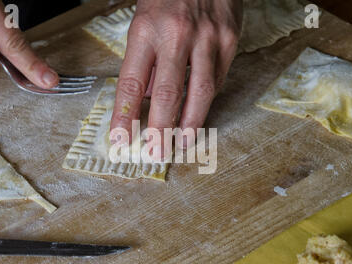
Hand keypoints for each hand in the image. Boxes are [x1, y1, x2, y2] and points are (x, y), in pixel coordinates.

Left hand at [110, 0, 241, 147]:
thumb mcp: (143, 21)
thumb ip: (144, 62)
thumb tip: (146, 98)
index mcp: (147, 31)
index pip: (132, 83)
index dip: (125, 116)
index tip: (120, 139)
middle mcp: (178, 36)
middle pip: (168, 94)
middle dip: (161, 130)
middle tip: (156, 153)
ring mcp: (208, 38)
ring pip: (201, 93)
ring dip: (190, 124)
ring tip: (182, 144)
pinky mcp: (230, 40)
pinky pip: (218, 79)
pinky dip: (207, 99)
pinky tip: (199, 112)